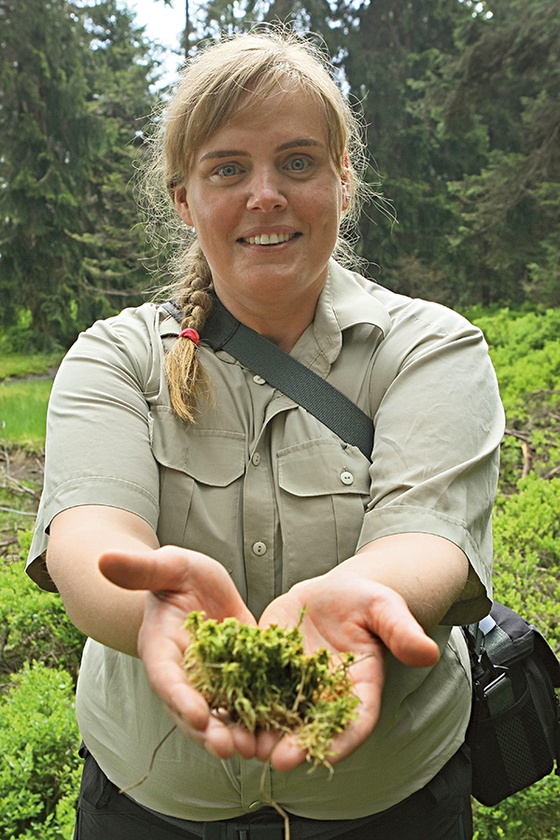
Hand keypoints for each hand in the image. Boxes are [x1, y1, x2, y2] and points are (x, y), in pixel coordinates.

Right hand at [98, 546, 256, 759]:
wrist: (197, 588)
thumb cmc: (177, 576)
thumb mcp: (168, 566)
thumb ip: (141, 568)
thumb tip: (103, 558)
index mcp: (161, 650)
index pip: (167, 678)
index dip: (180, 698)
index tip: (198, 716)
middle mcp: (183, 675)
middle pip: (192, 710)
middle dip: (209, 732)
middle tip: (229, 748)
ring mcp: (211, 683)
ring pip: (221, 716)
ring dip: (236, 735)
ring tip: (257, 749)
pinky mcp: (238, 680)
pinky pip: (248, 704)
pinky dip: (261, 719)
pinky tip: (280, 733)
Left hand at [254, 572, 439, 770]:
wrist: (333, 592)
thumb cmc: (364, 601)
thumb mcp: (385, 608)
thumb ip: (401, 632)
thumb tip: (427, 652)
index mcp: (359, 689)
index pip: (354, 722)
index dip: (340, 740)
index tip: (322, 755)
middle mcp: (324, 696)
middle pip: (310, 728)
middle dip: (291, 744)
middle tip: (271, 756)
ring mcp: (293, 686)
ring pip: (275, 716)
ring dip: (258, 732)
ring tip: (240, 740)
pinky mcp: (266, 669)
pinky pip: (250, 689)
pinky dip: (235, 700)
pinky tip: (218, 706)